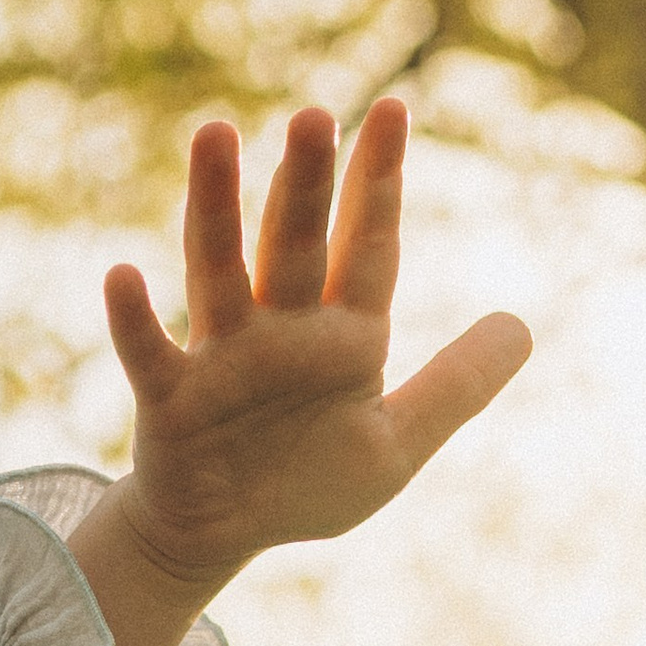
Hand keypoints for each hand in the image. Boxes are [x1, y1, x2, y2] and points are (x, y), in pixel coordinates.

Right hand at [68, 104, 528, 645]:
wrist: (222, 536)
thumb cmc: (303, 483)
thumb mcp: (396, 444)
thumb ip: (457, 387)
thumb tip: (524, 327)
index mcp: (342, 336)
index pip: (367, 246)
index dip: (379, 182)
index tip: (393, 109)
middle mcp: (281, 330)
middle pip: (296, 242)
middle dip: (305, 181)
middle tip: (316, 116)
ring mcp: (222, 358)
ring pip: (219, 270)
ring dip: (216, 206)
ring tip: (215, 134)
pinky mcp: (170, 400)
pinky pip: (149, 353)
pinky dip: (134, 318)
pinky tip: (121, 274)